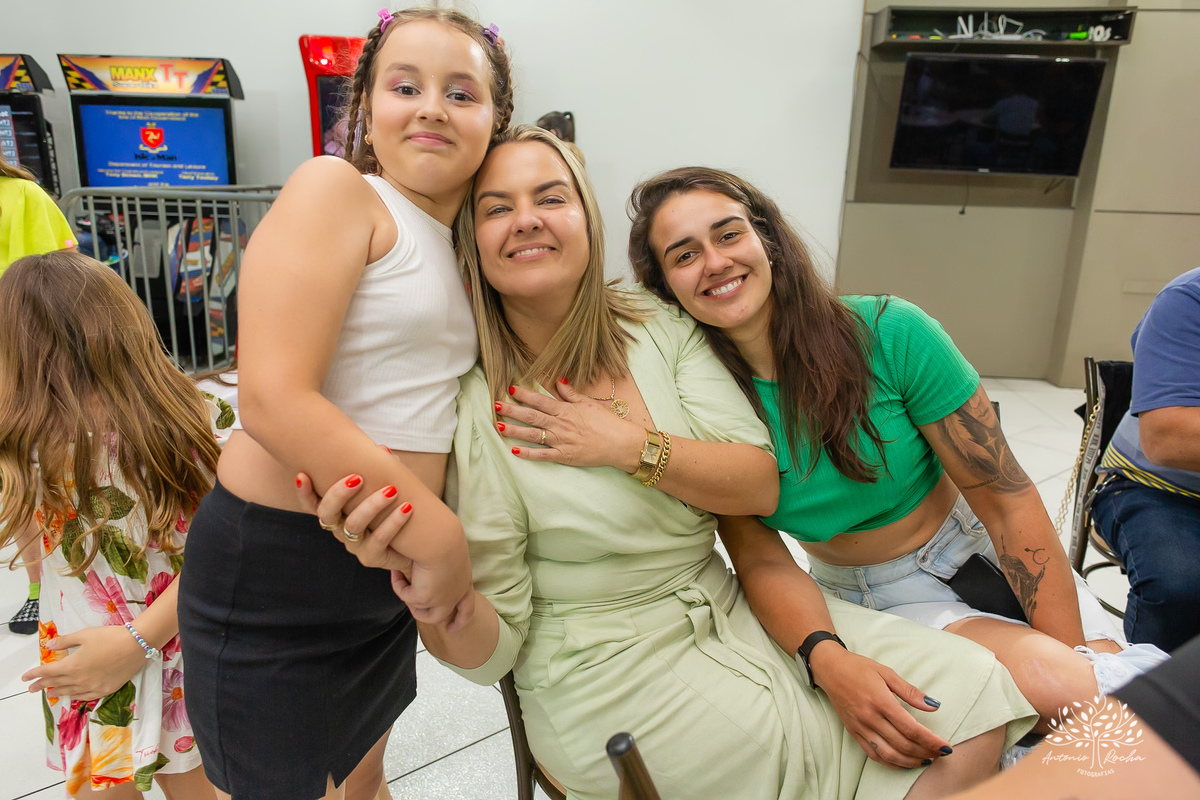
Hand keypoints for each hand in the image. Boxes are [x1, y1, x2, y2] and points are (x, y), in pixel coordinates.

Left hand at [23, 625, 146, 699]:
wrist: (136, 645)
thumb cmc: (110, 637)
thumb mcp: (85, 634)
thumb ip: (65, 641)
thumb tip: (49, 645)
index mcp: (72, 666)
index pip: (47, 672)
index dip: (34, 674)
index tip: (25, 677)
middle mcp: (79, 680)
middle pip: (56, 684)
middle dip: (42, 686)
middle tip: (31, 688)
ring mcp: (93, 686)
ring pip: (70, 692)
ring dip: (58, 692)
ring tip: (50, 693)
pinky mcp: (106, 689)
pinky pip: (87, 697)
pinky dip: (77, 697)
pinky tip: (74, 696)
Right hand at [295, 470, 414, 573]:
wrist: (414, 546)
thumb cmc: (392, 514)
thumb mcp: (382, 492)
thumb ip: (378, 473)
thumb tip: (381, 449)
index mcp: (338, 513)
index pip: (314, 504)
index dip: (305, 492)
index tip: (303, 474)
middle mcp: (340, 530)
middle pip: (327, 514)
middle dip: (338, 494)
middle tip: (357, 477)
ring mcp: (355, 545)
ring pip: (353, 525)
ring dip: (372, 505)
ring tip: (391, 490)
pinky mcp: (372, 557)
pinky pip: (380, 539)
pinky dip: (393, 522)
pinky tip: (406, 507)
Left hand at [497, 381, 641, 470]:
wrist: (620, 443)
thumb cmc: (606, 423)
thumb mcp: (588, 404)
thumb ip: (571, 393)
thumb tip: (558, 381)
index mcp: (566, 410)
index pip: (541, 400)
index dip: (525, 394)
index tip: (510, 389)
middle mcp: (560, 424)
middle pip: (532, 416)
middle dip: (513, 410)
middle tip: (496, 405)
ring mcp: (561, 441)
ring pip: (533, 434)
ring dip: (515, 430)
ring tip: (499, 425)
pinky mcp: (563, 456)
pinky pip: (542, 455)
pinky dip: (527, 453)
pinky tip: (514, 450)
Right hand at [810, 643, 949, 768]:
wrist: (830, 669)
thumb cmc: (859, 668)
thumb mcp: (887, 672)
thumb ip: (910, 691)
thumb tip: (934, 706)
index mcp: (881, 701)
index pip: (911, 728)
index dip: (931, 740)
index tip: (946, 746)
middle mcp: (870, 718)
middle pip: (903, 744)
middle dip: (925, 752)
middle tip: (940, 753)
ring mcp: (860, 727)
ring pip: (889, 754)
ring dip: (911, 761)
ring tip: (926, 760)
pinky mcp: (853, 733)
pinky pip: (874, 755)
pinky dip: (891, 762)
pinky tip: (904, 761)